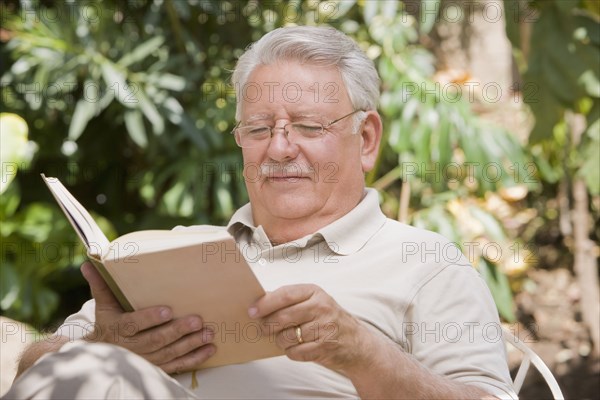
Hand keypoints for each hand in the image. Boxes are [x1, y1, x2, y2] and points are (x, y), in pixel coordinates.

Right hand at [80, 262, 214, 373]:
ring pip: (169, 353)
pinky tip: (209, 350)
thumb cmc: (108, 322)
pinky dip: (194, 359)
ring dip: (190, 344)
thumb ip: (101, 284)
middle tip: (197, 320)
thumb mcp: (103, 304)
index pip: (134, 324)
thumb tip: (89, 262)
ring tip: (208, 333)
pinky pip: (177, 365)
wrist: (102, 354)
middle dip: (178, 330)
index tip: (167, 311)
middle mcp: (132, 347)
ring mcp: (146, 359)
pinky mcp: (157, 367)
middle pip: (156, 340)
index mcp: (119, 328)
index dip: (150, 318)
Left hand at [248, 284, 372, 372]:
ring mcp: (324, 328)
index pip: (285, 295)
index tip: (252, 311)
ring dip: (280, 341)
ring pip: (287, 337)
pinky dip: (291, 352)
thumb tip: (259, 302)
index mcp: (314, 292)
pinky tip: (296, 347)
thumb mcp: (313, 301)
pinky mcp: (325, 347)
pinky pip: (296, 352)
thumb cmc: (328, 319)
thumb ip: (289, 300)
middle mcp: (321, 307)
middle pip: (284, 317)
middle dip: (268, 325)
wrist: (356, 342)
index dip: (265, 304)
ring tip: (284, 339)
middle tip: (262, 329)